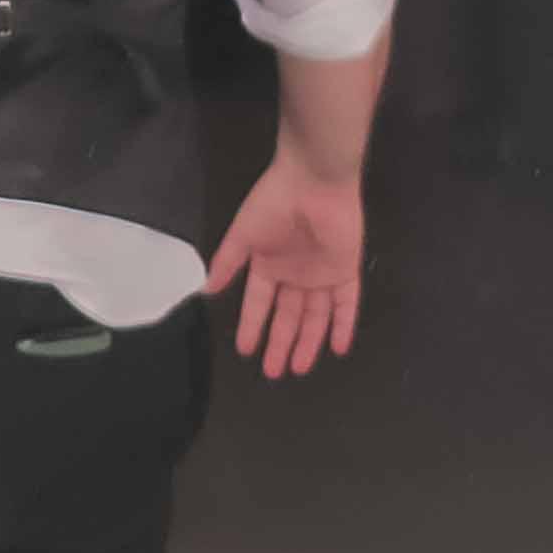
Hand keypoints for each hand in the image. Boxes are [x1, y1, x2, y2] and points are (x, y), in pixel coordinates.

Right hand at [206, 146, 366, 380]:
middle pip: (288, 316)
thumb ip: (227, 262)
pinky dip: (343, 325)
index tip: (245, 350)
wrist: (314, 181)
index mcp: (268, 263)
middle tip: (272, 371)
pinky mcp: (345, 270)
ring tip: (298, 368)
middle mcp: (294, 273)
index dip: (252, 326)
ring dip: (308, 342)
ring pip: (315, 316)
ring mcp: (321, 273)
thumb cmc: (274, 203)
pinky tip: (338, 347)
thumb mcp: (243, 234)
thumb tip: (206, 289)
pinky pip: (346, 303)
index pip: (259, 303)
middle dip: (280, 344)